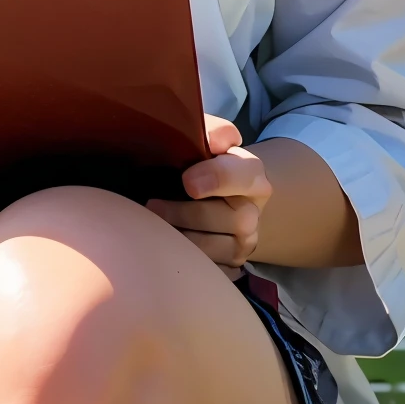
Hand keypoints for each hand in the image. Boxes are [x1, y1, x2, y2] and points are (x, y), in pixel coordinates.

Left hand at [147, 114, 271, 277]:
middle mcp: (253, 213)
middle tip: (152, 205)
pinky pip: (207, 271)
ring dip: (179, 239)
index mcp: (252, 175)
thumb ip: (213, 132)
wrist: (217, 200)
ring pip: (215, 250)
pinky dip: (183, 262)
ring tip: (152, 225)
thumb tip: (212, 141)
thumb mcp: (210, 141)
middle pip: (229, 219)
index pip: (243, 175)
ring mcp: (243, 245)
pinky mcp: (228, 268)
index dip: (216, 178)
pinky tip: (164, 247)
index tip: (187, 182)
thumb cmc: (205, 166)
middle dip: (184, 214)